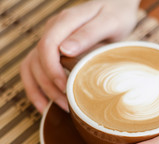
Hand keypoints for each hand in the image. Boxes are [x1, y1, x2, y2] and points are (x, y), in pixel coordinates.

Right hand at [20, 0, 139, 112]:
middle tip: (68, 105)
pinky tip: (46, 104)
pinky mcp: (53, 49)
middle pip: (37, 60)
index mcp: (65, 22)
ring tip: (58, 108)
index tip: (67, 89)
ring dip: (41, 89)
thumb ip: (88, 34)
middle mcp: (53, 30)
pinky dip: (36, 87)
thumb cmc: (116, 14)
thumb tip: (64, 50)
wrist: (117, 5)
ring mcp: (51, 39)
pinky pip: (35, 68)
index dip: (52, 71)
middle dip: (49, 86)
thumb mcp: (109, 23)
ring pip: (31, 66)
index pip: (47, 47)